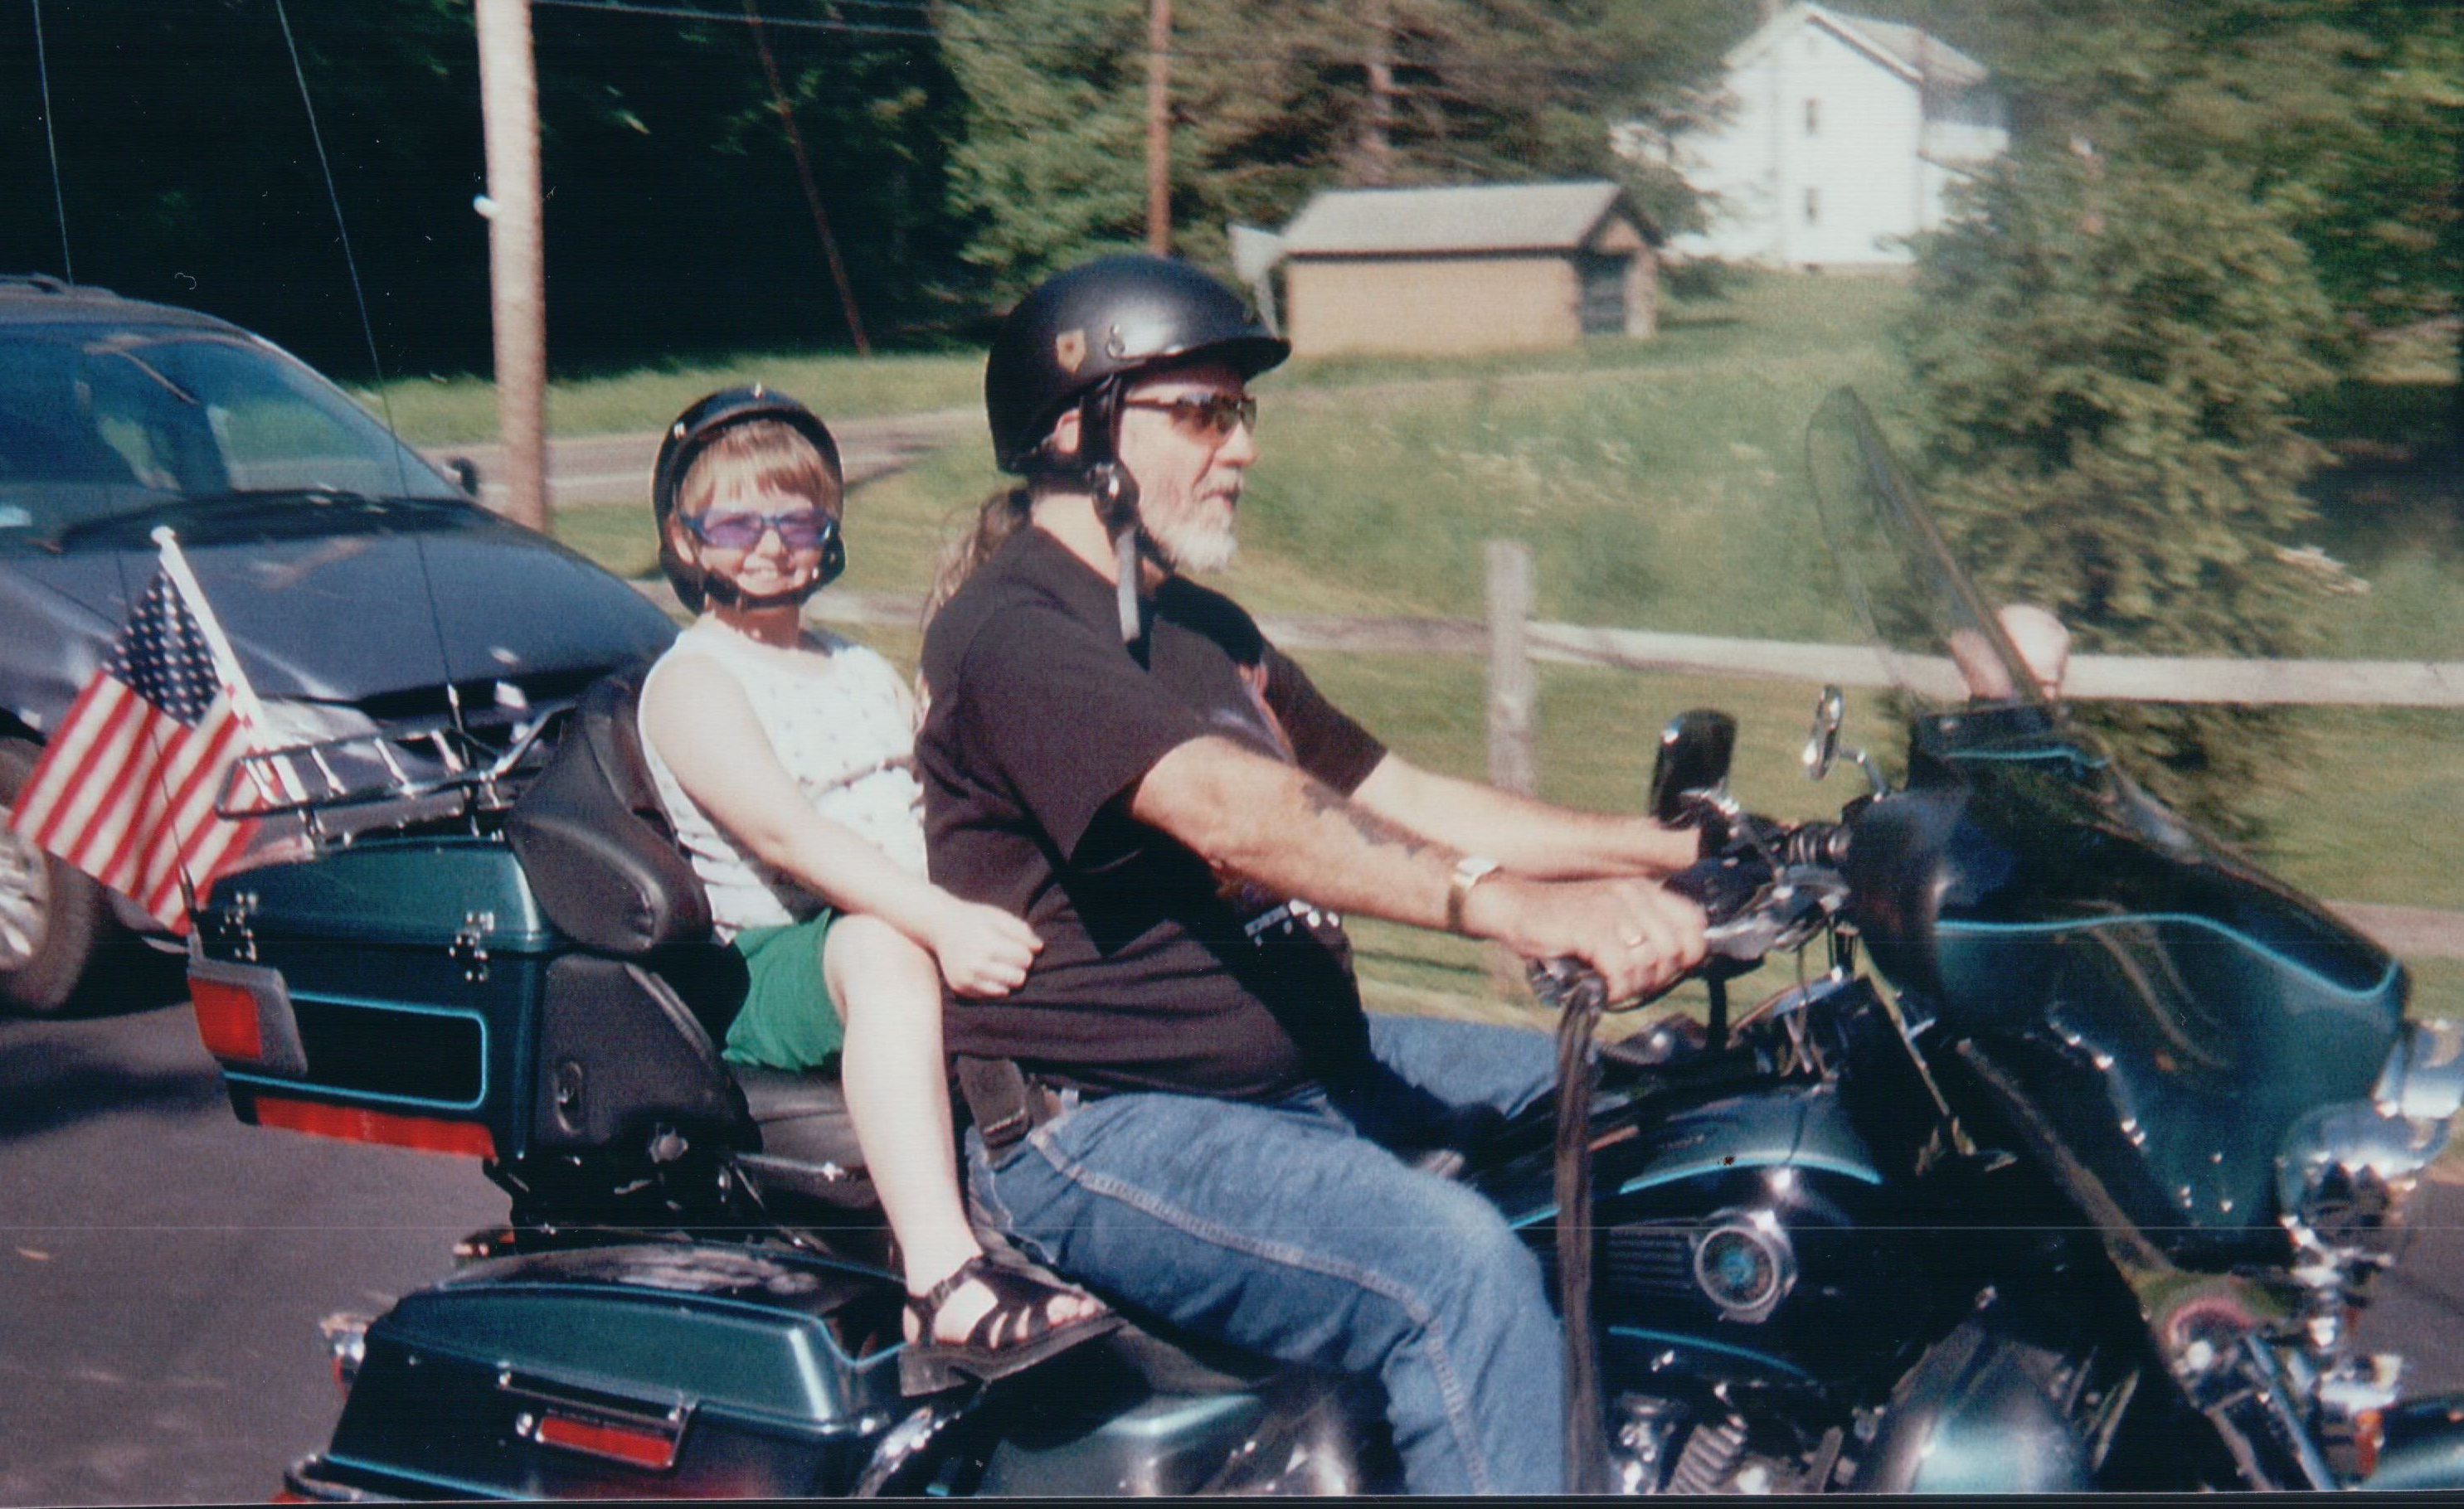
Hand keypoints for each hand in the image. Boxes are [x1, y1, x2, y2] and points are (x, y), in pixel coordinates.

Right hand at [927, 898, 1042, 997]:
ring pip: (1005, 990)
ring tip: (998, 964)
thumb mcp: (999, 917)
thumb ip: (1022, 931)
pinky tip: (986, 971)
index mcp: (988, 944)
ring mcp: (967, 979)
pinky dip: (993, 985)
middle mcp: (976, 965)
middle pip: (1018, 978)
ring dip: (1007, 979)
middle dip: (1018, 967)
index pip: (1025, 959)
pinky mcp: (961, 988)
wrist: (939, 925)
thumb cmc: (975, 919)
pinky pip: (990, 995)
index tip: (1016, 946)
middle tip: (1008, 957)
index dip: (1025, 952)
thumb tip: (1039, 948)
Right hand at [1464, 873, 1706, 1003]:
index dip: (1689, 953)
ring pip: (1651, 961)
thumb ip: (1642, 932)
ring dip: (1636, 985)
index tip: (1669, 969)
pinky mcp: (1592, 929)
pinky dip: (1617, 989)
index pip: (1694, 922)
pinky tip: (1603, 989)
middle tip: (1635, 984)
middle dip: (1660, 976)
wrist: (1515, 907)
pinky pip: (1623, 971)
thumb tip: (1674, 965)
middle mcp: (1633, 895)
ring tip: (1616, 987)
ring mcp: (1612, 910)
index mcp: (1642, 890)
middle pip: (1676, 948)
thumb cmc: (1561, 920)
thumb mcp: (1610, 917)